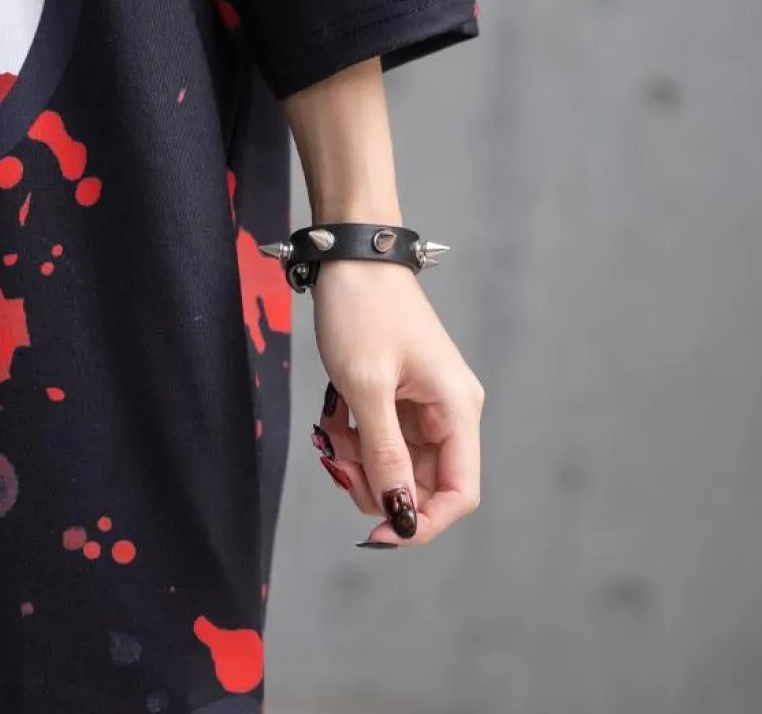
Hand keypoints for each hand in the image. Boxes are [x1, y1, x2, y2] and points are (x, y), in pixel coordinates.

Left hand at [310, 258, 483, 546]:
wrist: (351, 256)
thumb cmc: (362, 311)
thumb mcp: (365, 387)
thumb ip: (384, 453)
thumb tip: (399, 514)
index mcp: (457, 408)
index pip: (459, 493)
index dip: (421, 522)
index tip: (376, 533)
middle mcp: (449, 410)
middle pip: (422, 482)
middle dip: (377, 484)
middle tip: (337, 461)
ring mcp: (425, 403)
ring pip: (396, 464)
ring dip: (360, 460)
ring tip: (331, 428)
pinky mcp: (401, 395)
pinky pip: (382, 438)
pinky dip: (355, 438)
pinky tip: (333, 415)